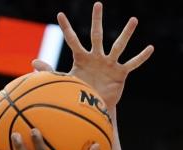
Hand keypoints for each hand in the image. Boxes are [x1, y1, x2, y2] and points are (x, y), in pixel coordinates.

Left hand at [34, 2, 153, 107]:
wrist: (95, 107)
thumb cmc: (80, 92)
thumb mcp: (64, 81)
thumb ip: (49, 71)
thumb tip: (32, 62)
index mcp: (82, 58)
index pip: (72, 40)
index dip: (66, 28)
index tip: (60, 14)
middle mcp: (96, 57)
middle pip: (97, 35)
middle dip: (97, 20)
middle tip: (97, 4)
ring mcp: (109, 63)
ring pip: (118, 45)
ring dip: (126, 33)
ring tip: (134, 20)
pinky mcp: (120, 73)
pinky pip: (132, 63)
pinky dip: (141, 57)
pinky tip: (150, 48)